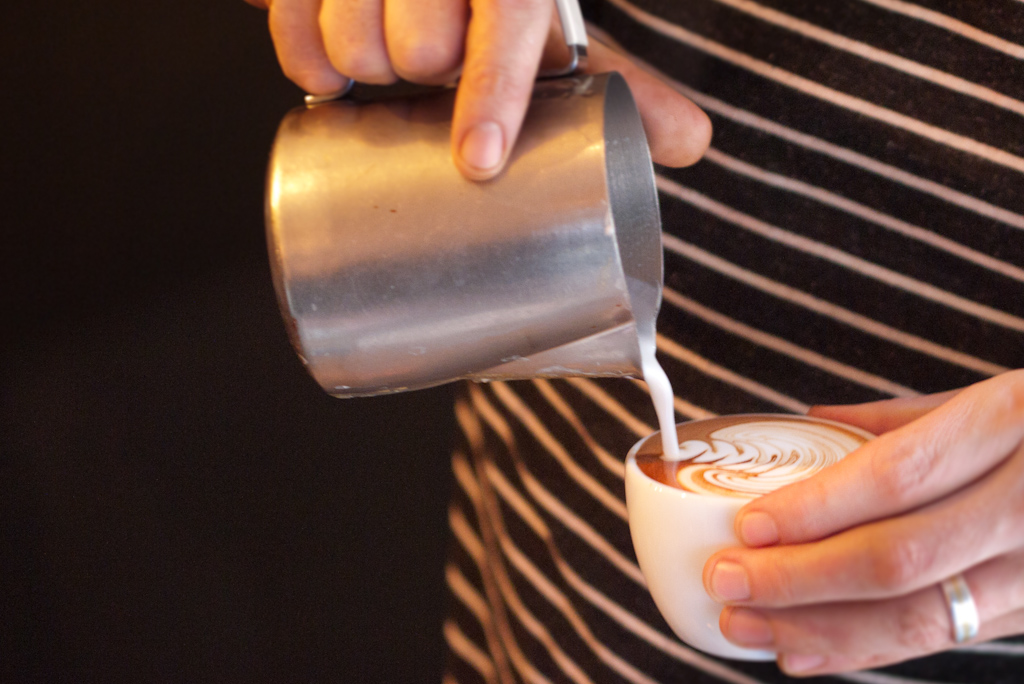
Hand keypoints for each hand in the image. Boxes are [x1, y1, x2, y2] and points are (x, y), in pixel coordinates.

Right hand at [243, 0, 710, 178]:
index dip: (494, 91)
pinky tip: (329, 77)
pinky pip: (287, 28)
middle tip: (427, 75)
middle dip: (419, 78)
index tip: (477, 161)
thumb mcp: (558, 31)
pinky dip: (306, 63)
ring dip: (362, 70)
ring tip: (384, 70)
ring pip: (349, 43)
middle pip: (415, 48)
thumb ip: (623, 81)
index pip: (509, 18)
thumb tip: (696, 145)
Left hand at [702, 370, 1023, 674]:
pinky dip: (866, 650)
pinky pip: (944, 638)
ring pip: (921, 615)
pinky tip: (805, 650)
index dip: (817, 509)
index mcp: (1012, 424)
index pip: (897, 477)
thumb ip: (900, 418)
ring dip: (820, 627)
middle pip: (899, 557)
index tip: (747, 524)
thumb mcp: (993, 394)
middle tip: (727, 577)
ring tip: (746, 623)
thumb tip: (809, 421)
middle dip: (799, 578)